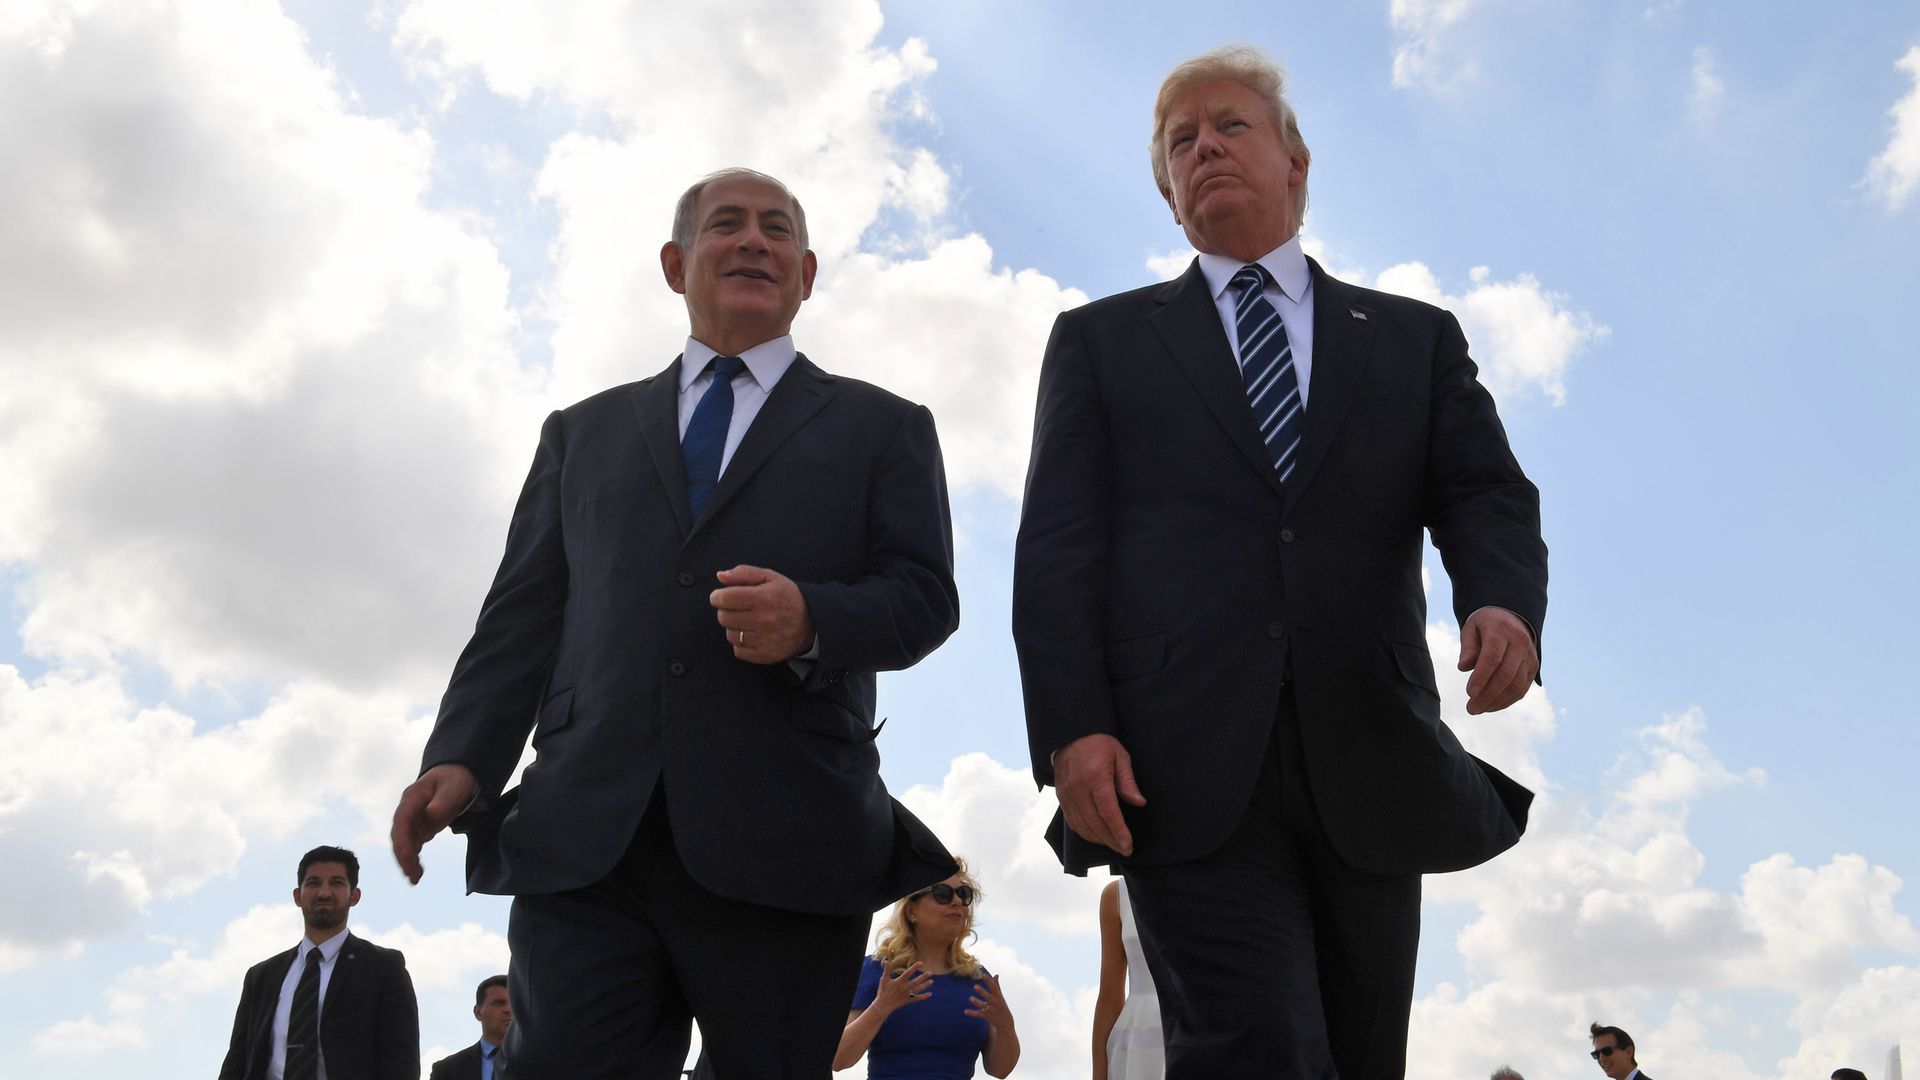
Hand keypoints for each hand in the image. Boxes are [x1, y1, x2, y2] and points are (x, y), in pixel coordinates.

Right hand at [390, 763, 477, 883]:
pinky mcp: (419, 828)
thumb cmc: (455, 779)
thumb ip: (444, 800)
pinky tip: (417, 874)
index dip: (402, 840)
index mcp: (413, 798)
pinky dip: (413, 860)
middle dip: (403, 856)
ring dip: (407, 861)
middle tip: (411, 875)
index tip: (406, 857)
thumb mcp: (454, 786)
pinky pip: (413, 846)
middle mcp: (408, 810)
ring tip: (414, 879)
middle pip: (399, 835)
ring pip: (404, 843)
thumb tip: (432, 813)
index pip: (402, 820)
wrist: (456, 775)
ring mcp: (412, 820)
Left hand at [710, 565, 815, 663]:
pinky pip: (738, 650)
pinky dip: (741, 643)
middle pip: (724, 617)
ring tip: (748, 621)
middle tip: (738, 608)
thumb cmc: (787, 597)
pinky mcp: (764, 655)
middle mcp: (764, 620)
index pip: (725, 599)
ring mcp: (764, 640)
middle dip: (726, 611)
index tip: (720, 596)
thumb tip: (720, 576)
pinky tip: (752, 634)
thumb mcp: (770, 578)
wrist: (812, 623)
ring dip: (734, 627)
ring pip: (730, 634)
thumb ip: (744, 573)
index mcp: (764, 598)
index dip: (717, 597)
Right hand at [874, 962, 932, 1015]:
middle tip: (930, 972)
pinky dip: (924, 996)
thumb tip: (887, 960)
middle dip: (923, 977)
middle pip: (916, 981)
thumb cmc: (883, 991)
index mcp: (899, 981)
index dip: (914, 967)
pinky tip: (930, 994)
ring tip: (931, 981)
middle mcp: (904, 987)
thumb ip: (887, 970)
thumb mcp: (884, 979)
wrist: (883, 1005)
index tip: (921, 963)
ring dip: (925, 985)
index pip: (908, 972)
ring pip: (918, 989)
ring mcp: (907, 994)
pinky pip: (917, 998)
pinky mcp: (908, 1000)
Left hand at [965, 972, 1013, 1030]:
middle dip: (982, 992)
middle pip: (988, 997)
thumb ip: (997, 986)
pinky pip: (979, 1014)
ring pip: (983, 1006)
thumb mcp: (1000, 996)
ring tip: (970, 998)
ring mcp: (991, 1010)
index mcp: (998, 997)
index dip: (989, 981)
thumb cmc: (1002, 1006)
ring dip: (977, 1002)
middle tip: (975, 986)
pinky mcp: (987, 1016)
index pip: (994, 987)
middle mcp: (995, 1003)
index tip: (983, 975)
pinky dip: (972, 1013)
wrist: (1006, 1022)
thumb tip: (996, 975)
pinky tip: (965, 1011)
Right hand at [1052, 733, 1146, 856]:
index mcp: (1096, 777)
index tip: (1128, 845)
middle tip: (1125, 850)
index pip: (1108, 812)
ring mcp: (1067, 794)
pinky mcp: (1061, 798)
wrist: (1070, 735)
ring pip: (1082, 826)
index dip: (1118, 831)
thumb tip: (1139, 803)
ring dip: (1098, 839)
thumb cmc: (1099, 744)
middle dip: (1111, 840)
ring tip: (1113, 844)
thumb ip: (1128, 781)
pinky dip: (1085, 833)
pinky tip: (1097, 836)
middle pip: (1095, 823)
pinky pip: (1072, 821)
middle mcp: (1078, 788)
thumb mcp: (1120, 755)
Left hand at [1457, 606, 1538, 714]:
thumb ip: (1468, 647)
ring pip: (1516, 685)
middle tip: (1471, 708)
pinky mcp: (1533, 668)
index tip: (1469, 692)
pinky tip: (1491, 706)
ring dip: (1496, 701)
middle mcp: (1520, 643)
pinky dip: (1506, 700)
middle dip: (1487, 695)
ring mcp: (1529, 657)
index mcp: (1502, 630)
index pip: (1493, 657)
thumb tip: (1463, 667)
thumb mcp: (1471, 628)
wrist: (1511, 618)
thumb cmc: (1485, 625)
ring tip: (1478, 709)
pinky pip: (1522, 689)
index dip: (1481, 677)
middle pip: (1506, 674)